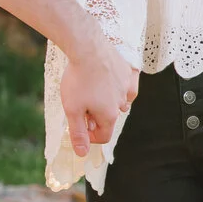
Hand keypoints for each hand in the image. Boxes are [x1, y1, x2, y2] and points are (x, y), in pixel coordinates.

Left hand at [58, 32, 137, 157]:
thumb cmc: (78, 79)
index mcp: (110, 115)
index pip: (104, 136)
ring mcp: (128, 86)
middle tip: (81, 103)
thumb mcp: (72, 110)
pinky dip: (118, 85)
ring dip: (108, 100)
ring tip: (93, 89)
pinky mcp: (130, 71)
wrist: (88, 47)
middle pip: (110, 117)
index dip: (89, 136)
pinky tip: (107, 78)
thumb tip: (82, 154)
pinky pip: (126, 84)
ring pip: (120, 101)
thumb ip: (78, 133)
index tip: (79, 125)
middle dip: (96, 115)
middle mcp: (123, 102)